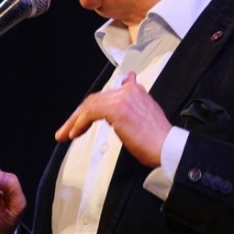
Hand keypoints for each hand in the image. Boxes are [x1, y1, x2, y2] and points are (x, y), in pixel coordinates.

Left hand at [54, 72, 171, 166]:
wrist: (168, 148)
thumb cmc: (158, 140)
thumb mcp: (144, 117)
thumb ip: (132, 104)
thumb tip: (127, 86)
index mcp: (135, 91)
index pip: (105, 96)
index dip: (89, 108)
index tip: (79, 122)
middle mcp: (128, 90)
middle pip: (94, 99)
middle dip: (78, 116)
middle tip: (66, 130)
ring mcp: (123, 98)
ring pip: (89, 105)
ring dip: (74, 121)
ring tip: (65, 134)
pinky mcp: (117, 109)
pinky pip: (90, 113)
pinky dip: (80, 123)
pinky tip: (74, 134)